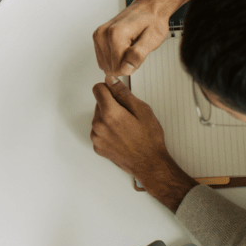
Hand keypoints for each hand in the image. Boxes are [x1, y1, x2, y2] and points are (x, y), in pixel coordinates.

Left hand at [90, 77, 195, 210]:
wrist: (149, 164)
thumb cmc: (149, 139)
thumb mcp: (142, 110)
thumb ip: (124, 93)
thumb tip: (112, 81)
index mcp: (109, 113)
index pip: (97, 89)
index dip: (108, 88)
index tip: (116, 92)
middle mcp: (98, 125)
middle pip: (99, 103)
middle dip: (111, 104)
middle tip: (128, 115)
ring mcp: (96, 137)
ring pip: (98, 117)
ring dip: (108, 118)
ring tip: (126, 127)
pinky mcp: (97, 146)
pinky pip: (99, 131)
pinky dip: (107, 131)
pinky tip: (121, 136)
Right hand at [93, 0, 200, 75]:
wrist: (149, 7)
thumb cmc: (152, 21)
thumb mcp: (153, 39)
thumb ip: (138, 55)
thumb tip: (126, 69)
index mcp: (116, 34)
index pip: (118, 67)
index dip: (130, 66)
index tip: (138, 54)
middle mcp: (103, 33)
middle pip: (110, 67)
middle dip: (124, 63)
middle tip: (134, 48)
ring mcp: (98, 35)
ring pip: (105, 65)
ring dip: (118, 60)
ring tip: (129, 46)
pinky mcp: (97, 37)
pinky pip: (103, 59)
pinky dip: (113, 57)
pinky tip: (122, 46)